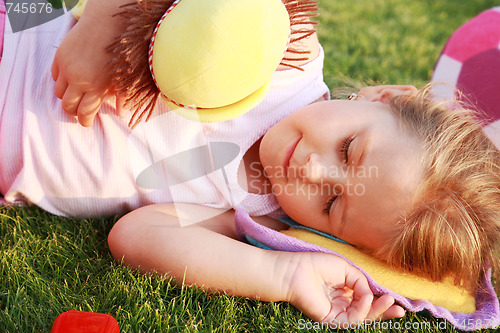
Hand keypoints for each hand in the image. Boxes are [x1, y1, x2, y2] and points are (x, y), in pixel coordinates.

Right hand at [51, 1, 125, 125]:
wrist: (107, 25)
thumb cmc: (120, 53)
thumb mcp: (124, 77)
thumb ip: (123, 97)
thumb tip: (121, 114)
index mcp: (96, 87)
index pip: (84, 113)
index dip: (85, 120)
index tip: (87, 121)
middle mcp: (78, 80)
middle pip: (67, 106)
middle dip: (73, 111)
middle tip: (80, 110)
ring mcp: (67, 68)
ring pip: (59, 93)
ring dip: (67, 96)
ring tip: (76, 95)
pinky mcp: (59, 57)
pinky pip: (55, 77)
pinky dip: (61, 82)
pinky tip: (71, 79)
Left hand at [282, 252, 404, 327]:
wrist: (295, 271)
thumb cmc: (316, 265)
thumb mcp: (346, 269)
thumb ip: (361, 282)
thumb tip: (371, 294)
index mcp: (343, 289)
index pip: (365, 298)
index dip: (381, 300)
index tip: (396, 299)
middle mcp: (341, 302)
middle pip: (367, 312)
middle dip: (384, 312)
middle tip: (400, 310)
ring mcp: (336, 312)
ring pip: (362, 318)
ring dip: (377, 311)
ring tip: (388, 301)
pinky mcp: (330, 319)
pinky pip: (352, 320)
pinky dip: (363, 310)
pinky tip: (366, 298)